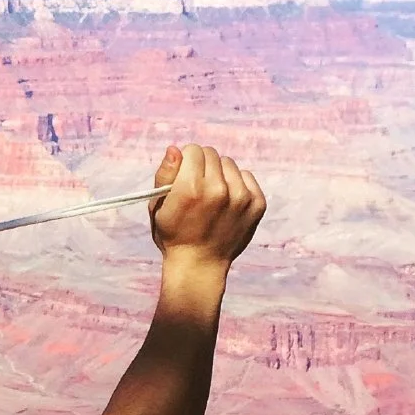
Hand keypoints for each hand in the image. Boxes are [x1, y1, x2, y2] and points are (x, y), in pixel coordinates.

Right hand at [149, 144, 265, 274]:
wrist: (199, 266)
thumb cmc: (173, 235)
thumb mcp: (157, 208)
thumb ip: (164, 175)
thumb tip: (175, 149)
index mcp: (190, 188)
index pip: (193, 150)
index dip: (185, 162)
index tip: (183, 177)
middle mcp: (218, 189)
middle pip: (212, 154)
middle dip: (202, 166)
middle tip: (197, 188)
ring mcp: (241, 197)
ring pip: (229, 164)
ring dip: (219, 175)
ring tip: (212, 197)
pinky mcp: (257, 203)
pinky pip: (246, 176)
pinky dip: (236, 185)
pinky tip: (226, 203)